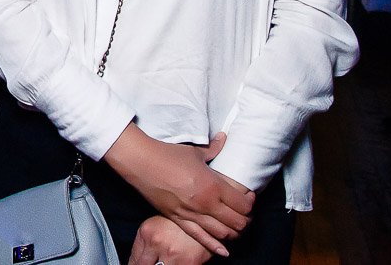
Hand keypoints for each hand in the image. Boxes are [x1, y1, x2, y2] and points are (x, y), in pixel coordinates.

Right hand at [105, 126, 252, 256]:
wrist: (140, 161)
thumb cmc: (166, 154)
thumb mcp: (194, 152)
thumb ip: (213, 149)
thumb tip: (223, 138)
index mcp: (213, 185)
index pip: (243, 205)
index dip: (250, 204)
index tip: (248, 198)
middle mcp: (205, 204)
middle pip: (238, 222)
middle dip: (245, 221)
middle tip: (244, 214)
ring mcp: (191, 214)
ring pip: (222, 233)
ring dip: (233, 233)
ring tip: (235, 228)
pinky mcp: (178, 219)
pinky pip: (200, 238)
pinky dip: (215, 247)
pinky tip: (224, 251)